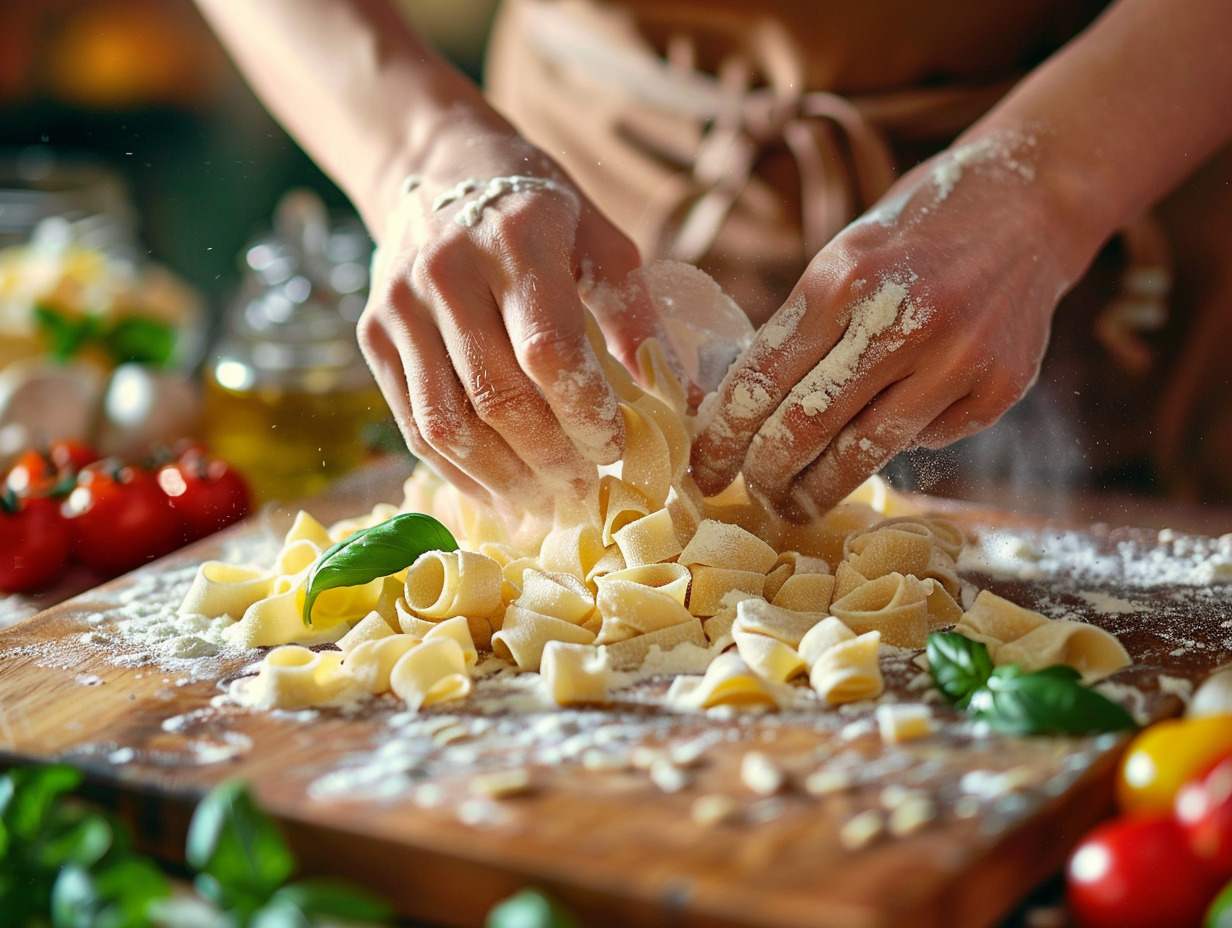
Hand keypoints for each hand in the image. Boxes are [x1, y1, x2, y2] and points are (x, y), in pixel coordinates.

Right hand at [357, 121, 664, 510]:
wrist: (437, 168)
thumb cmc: (535, 207)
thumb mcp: (599, 237)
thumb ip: (634, 314)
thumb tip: (679, 397)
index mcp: (515, 239)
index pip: (548, 350)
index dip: (585, 412)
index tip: (618, 446)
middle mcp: (446, 272)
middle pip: (497, 397)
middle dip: (550, 459)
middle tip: (587, 491)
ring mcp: (400, 307)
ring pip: (448, 423)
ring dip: (502, 479)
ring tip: (546, 505)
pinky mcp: (372, 335)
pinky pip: (413, 423)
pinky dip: (457, 471)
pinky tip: (498, 494)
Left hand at [691, 134, 1081, 517]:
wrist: (1029, 202)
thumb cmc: (913, 234)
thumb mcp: (842, 259)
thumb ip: (798, 331)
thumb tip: (736, 411)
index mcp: (843, 277)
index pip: (762, 379)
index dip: (724, 436)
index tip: (704, 469)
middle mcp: (900, 319)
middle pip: (807, 426)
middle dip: (765, 472)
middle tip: (750, 493)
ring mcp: (957, 357)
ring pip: (864, 452)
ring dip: (818, 489)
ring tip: (795, 504)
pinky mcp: (1000, 386)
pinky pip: (925, 440)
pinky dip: (894, 447)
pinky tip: (879, 440)